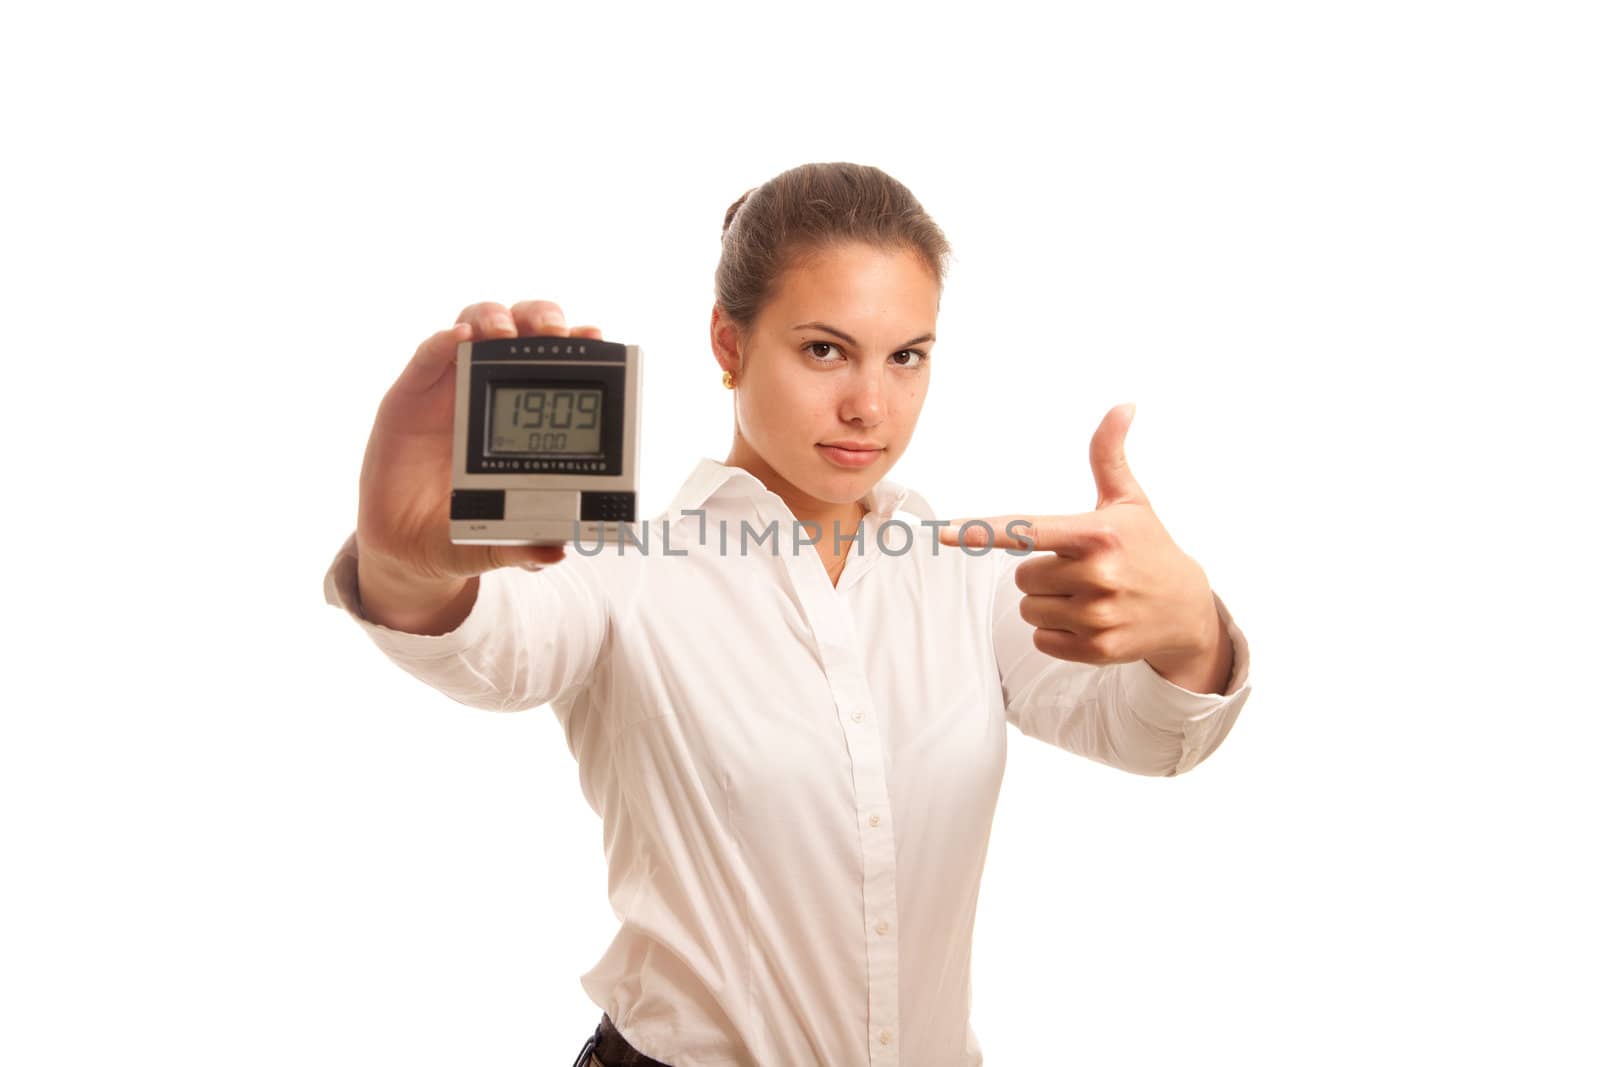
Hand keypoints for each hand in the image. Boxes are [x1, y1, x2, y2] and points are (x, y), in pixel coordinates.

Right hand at [356, 299, 606, 581]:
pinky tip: (458, 338)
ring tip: (506, 333)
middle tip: (556, 331)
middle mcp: (489, 393)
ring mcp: (449, 389)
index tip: (595, 338)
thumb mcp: (494, 544)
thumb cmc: (460, 532)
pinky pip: (428, 356)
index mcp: (523, 421)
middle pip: (521, 332)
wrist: (405, 546)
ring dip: (494, 318)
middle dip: (543, 320)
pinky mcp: (410, 395)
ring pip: (475, 327)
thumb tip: (554, 551)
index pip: (554, 367)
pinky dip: (442, 340)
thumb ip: (522, 546)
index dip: (576, 347)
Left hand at [937, 403, 1223, 684]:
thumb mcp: (1130, 500)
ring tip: (1087, 595)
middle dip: (1041, 572)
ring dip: (1047, 603)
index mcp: (1096, 534)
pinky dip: (1057, 632)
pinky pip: (1041, 639)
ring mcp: (1098, 615)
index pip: (1025, 532)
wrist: (1188, 610)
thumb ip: (1109, 455)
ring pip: (1028, 609)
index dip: (981, 532)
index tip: (942, 532)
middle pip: (1022, 577)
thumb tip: (1123, 405)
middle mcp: (1098, 575)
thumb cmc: (1148, 547)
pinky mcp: (1097, 649)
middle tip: (1079, 569)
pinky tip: (1090, 620)